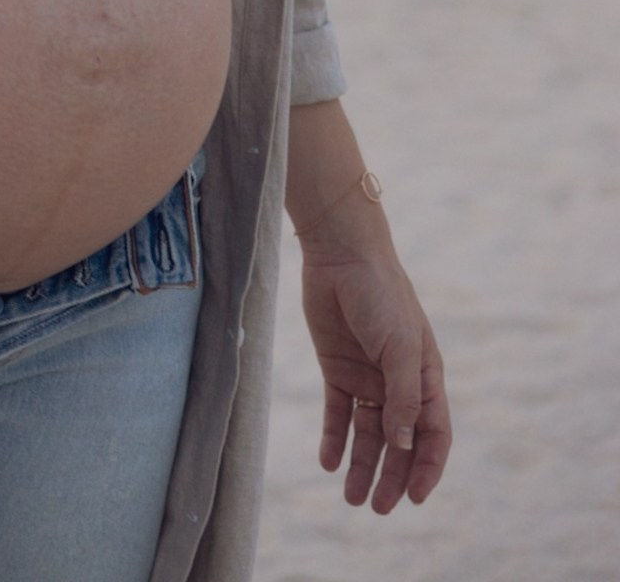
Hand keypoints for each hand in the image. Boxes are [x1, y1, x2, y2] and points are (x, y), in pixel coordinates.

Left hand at [300, 231, 450, 512]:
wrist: (341, 253)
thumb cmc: (381, 296)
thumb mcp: (399, 348)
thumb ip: (403, 398)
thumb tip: (403, 446)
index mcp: (425, 377)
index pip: (433, 434)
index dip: (427, 468)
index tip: (415, 498)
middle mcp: (398, 382)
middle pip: (399, 442)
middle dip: (392, 476)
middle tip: (379, 509)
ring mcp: (367, 376)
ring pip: (368, 433)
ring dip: (362, 466)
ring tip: (352, 498)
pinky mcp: (337, 367)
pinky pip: (337, 412)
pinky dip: (334, 438)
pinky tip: (328, 462)